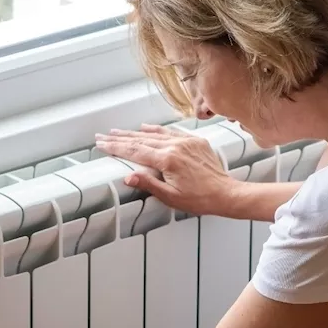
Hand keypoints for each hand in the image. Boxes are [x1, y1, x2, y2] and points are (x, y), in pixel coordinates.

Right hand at [95, 124, 240, 216]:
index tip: (102, 144)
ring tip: (119, 131)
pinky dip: (157, 130)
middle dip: (120, 138)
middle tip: (103, 136)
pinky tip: (147, 128)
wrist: (225, 193)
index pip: (135, 152)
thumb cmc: (200, 199)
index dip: (116, 147)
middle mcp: (176, 146)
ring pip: (155, 134)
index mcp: (167, 160)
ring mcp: (186, 142)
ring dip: (135, 132)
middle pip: (141, 140)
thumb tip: (128, 177)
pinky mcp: (195, 142)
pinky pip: (172, 132)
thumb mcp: (171, 197)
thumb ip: (149, 185)